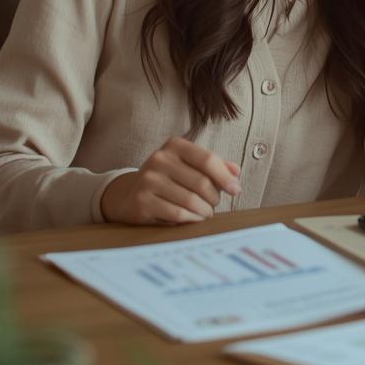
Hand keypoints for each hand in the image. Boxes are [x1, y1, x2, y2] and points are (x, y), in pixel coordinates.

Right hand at [100, 136, 241, 224]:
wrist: (128, 195)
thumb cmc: (168, 180)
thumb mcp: (189, 167)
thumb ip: (214, 167)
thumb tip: (236, 172)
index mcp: (175, 146)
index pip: (207, 159)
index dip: (225, 177)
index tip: (236, 190)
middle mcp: (159, 159)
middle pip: (201, 182)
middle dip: (214, 198)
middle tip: (214, 205)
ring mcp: (148, 180)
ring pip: (191, 200)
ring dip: (205, 211)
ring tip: (205, 213)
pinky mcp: (142, 201)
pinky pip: (177, 214)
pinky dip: (191, 219)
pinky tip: (194, 219)